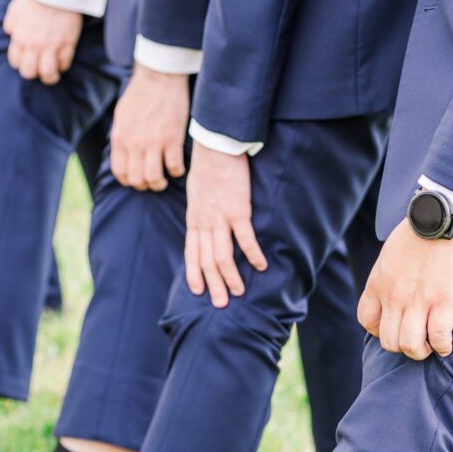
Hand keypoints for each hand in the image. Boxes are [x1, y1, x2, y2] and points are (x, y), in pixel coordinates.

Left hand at [4, 0, 82, 83]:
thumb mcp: (15, 8)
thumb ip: (11, 23)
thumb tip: (11, 33)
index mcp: (20, 37)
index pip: (15, 62)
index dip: (20, 63)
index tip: (27, 60)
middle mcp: (34, 45)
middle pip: (29, 72)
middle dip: (33, 73)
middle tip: (38, 70)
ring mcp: (51, 46)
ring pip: (48, 74)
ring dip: (49, 77)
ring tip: (53, 76)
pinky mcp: (67, 44)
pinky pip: (64, 64)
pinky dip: (63, 65)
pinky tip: (62, 62)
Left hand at [110, 64, 188, 190]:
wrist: (159, 76)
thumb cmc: (141, 94)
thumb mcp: (121, 116)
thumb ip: (122, 136)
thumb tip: (123, 153)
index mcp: (120, 138)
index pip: (120, 172)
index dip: (129, 181)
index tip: (137, 180)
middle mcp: (134, 144)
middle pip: (137, 180)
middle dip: (144, 185)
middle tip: (152, 181)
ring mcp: (154, 143)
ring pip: (154, 178)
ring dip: (159, 184)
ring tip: (164, 180)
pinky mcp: (172, 139)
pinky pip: (174, 167)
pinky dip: (176, 172)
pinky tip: (177, 167)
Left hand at [185, 142, 266, 307]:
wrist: (215, 146)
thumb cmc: (208, 166)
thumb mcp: (196, 193)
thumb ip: (200, 211)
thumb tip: (203, 220)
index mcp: (195, 220)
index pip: (192, 253)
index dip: (194, 274)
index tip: (198, 291)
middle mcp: (204, 224)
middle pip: (206, 261)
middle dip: (213, 285)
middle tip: (220, 304)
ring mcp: (220, 219)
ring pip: (222, 256)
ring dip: (230, 277)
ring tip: (238, 292)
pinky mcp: (238, 211)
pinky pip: (245, 239)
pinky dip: (252, 255)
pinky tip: (260, 266)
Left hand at [358, 217, 452, 359]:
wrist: (441, 217)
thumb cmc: (417, 233)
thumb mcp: (388, 256)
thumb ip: (386, 278)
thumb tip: (389, 292)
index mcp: (378, 285)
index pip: (366, 322)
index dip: (377, 332)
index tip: (391, 329)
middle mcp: (394, 297)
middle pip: (388, 341)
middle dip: (400, 346)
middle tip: (413, 341)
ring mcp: (418, 301)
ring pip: (410, 345)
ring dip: (420, 351)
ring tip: (429, 346)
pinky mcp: (444, 301)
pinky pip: (439, 336)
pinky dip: (442, 347)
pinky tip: (446, 346)